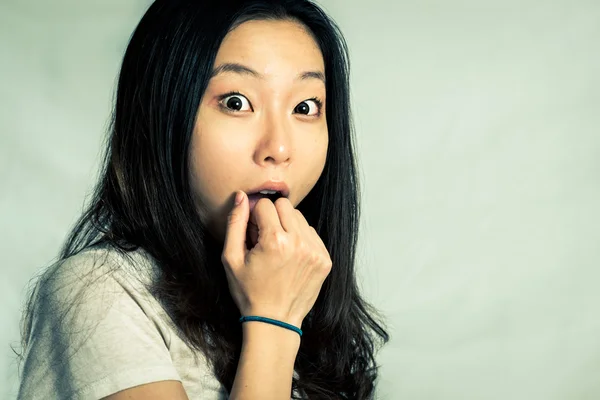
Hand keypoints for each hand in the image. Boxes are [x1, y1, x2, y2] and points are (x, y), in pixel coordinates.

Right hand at [221, 191, 331, 327]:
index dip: (254, 216)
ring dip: (287, 227)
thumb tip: (241, 196)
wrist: (274, 322)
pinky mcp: (325, 259)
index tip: (252, 233)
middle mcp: (299, 243)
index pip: (265, 204)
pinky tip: (290, 257)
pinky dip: (300, 239)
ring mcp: (315, 251)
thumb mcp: (231, 259)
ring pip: (300, 218)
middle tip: (264, 239)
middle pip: (285, 206)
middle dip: (272, 217)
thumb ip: (235, 223)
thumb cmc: (249, 292)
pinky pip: (311, 234)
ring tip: (278, 250)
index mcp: (275, 241)